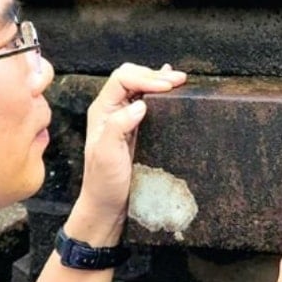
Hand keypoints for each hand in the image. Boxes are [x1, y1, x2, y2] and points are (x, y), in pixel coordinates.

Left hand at [68, 63, 186, 244]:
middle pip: (131, 77)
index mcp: (102, 111)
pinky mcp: (136, 128)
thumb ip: (118, 127)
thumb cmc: (104, 183)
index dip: (146, 77)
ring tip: (180, 81)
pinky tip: (170, 86)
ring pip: (140, 87)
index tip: (168, 86)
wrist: (107, 206)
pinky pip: (147, 101)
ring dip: (159, 81)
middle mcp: (111, 110)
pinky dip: (159, 91)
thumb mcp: (107, 156)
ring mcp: (124, 118)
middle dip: (155, 75)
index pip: (122, 79)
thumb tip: (140, 105)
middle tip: (179, 80)